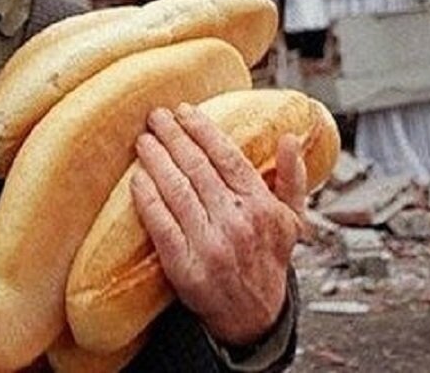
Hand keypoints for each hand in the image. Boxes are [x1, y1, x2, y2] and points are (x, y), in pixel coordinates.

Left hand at [130, 103, 305, 344]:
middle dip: (173, 137)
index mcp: (262, 207)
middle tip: (155, 116)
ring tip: (143, 141)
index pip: (227, 157)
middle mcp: (237, 223)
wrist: (254, 317)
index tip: (184, 110)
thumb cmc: (269, 261)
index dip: (202, 130)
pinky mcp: (185, 267)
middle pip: (197, 168)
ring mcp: (210, 245)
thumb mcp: (292, 220)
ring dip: (156, 160)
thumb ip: (292, 177)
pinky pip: (161, 225)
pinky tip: (137, 178)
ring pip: (177, 191)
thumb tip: (291, 137)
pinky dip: (147, 198)